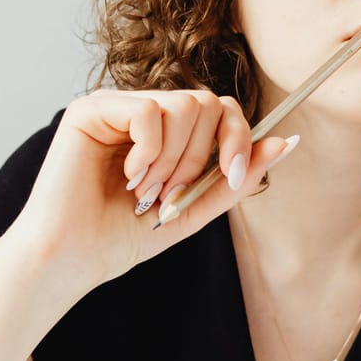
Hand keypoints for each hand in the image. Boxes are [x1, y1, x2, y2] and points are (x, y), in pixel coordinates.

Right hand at [3, 88, 298, 295]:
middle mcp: (143, 111)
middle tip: (170, 195)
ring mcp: (117, 106)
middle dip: (202, 157)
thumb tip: (287, 141)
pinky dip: (149, 152)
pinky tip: (128, 178)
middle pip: (208, 102)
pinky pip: (150, 111)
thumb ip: (236, 177)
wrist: (73, 258)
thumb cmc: (120, 237)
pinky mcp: (92, 108)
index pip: (221, 109)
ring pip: (184, 105)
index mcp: (167, 132)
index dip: (238, 139)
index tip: (235, 177)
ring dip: (175, 160)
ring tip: (146, 192)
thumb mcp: (193, 209)